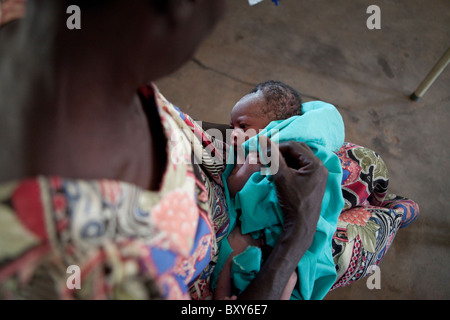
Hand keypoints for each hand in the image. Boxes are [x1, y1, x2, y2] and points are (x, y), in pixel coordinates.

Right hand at [238, 138, 328, 299]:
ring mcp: (319, 175)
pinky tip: (281, 173)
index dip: (278, 147)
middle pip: (299, 150)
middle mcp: (321, 167)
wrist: (301, 224)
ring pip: (300, 159)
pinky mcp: (315, 182)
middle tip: (269, 157)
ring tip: (273, 166)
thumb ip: (274, 158)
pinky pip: (302, 168)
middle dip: (282, 152)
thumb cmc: (292, 200)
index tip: (265, 152)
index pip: (294, 146)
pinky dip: (291, 167)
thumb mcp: (281, 177)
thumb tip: (264, 141)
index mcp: (315, 164)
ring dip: (286, 160)